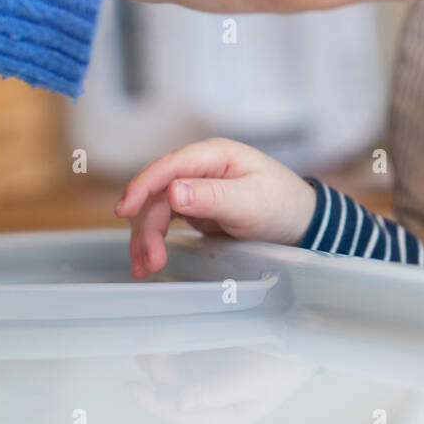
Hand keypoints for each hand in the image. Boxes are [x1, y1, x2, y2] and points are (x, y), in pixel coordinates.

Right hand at [115, 138, 316, 277]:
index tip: (124, 211)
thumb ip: (212, 197)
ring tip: (146, 268)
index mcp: (214, 154)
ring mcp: (195, 186)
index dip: (143, 186)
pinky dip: (155, 239)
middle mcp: (199, 167)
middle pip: (157, 193)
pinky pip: (165, 220)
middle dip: (147, 226)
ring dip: (146, 237)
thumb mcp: (249, 203)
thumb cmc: (281, 205)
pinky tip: (148, 259)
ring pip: (156, 209)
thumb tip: (172, 192)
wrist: (300, 222)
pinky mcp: (195, 206)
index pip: (169, 166)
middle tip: (149, 262)